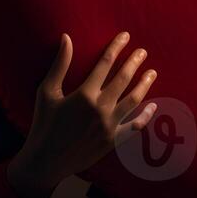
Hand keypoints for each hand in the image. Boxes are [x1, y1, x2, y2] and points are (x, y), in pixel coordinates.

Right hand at [9, 31, 158, 197]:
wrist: (46, 161)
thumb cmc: (43, 124)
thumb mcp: (46, 92)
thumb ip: (60, 65)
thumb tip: (66, 38)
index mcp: (84, 94)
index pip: (106, 63)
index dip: (117, 47)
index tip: (126, 36)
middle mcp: (100, 109)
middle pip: (124, 78)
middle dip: (135, 62)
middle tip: (143, 51)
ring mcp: (109, 126)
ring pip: (134, 100)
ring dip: (145, 84)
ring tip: (152, 72)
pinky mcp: (113, 141)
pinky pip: (135, 127)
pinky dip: (146, 116)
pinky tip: (153, 106)